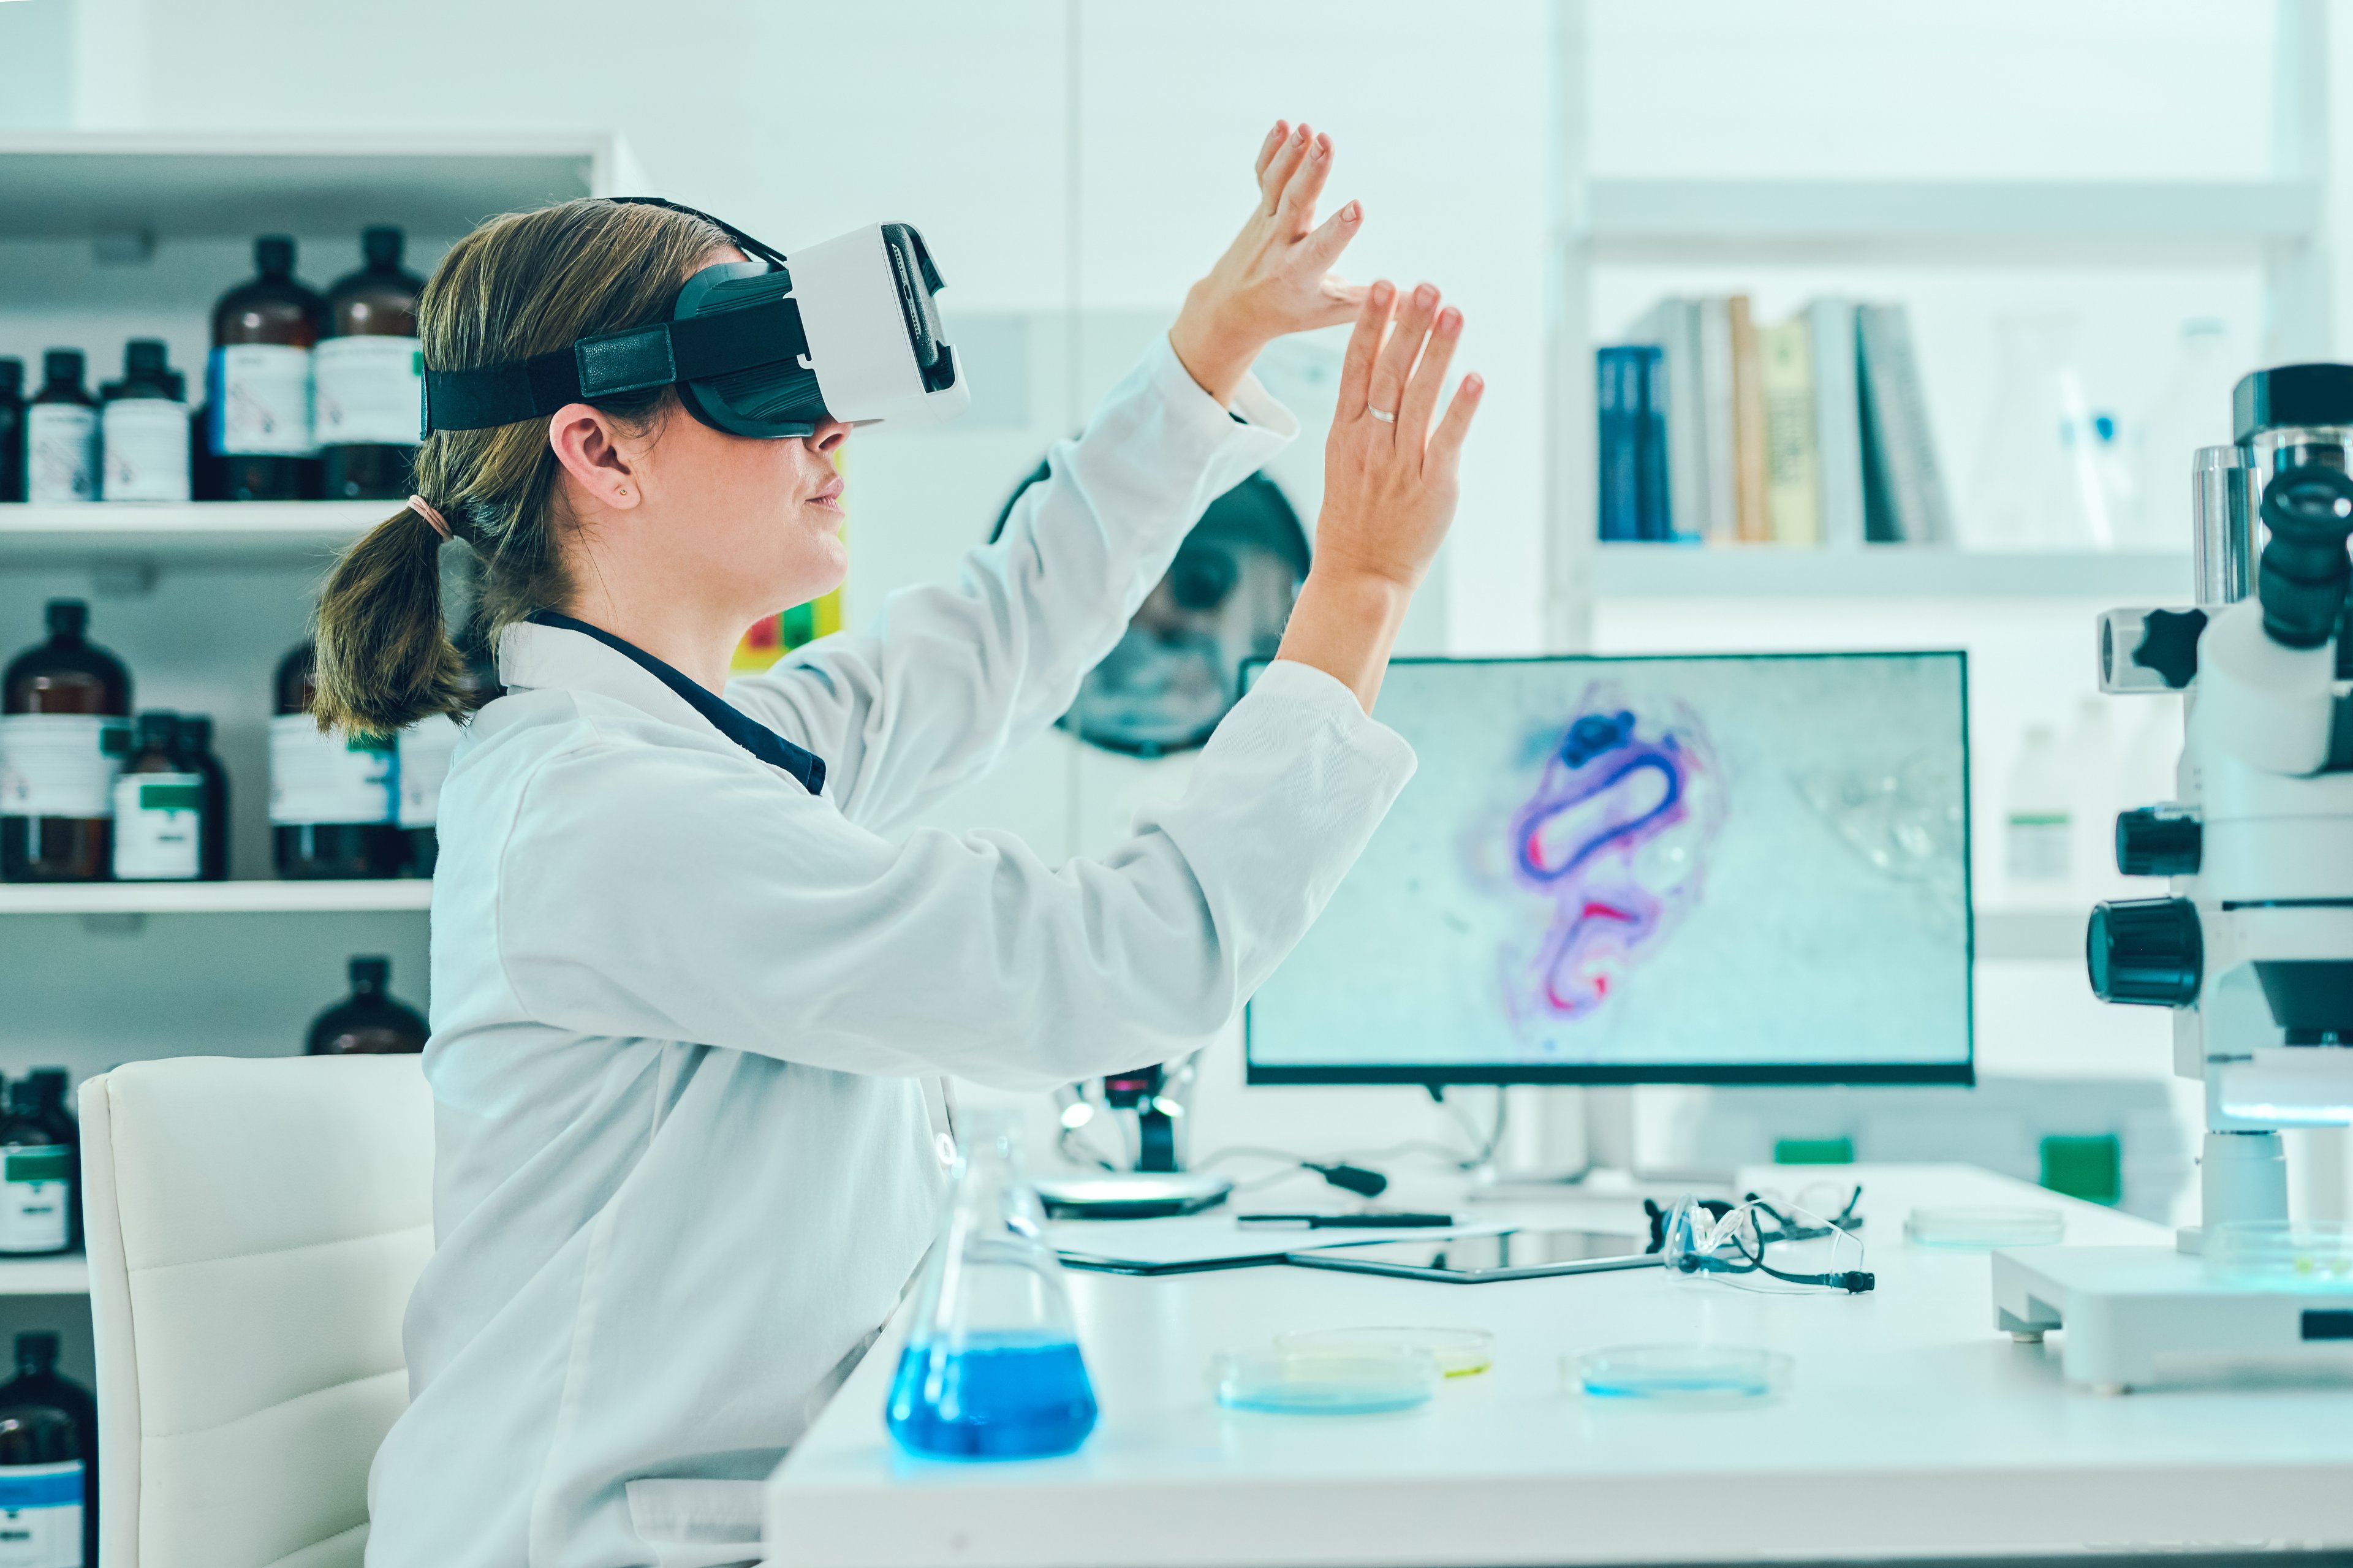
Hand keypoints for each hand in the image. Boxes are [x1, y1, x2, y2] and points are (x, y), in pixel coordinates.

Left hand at [1168, 120, 1366, 404]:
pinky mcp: (1262, 206)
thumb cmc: (1292, 309)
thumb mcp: (1332, 311)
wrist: (1233, 307)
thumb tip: (1425, 301)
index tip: (1357, 208)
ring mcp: (1267, 222)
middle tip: (1325, 143)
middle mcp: (1280, 244)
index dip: (1340, 229)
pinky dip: (1271, 151)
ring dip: (1291, 154)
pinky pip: (1263, 176)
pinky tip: (1284, 125)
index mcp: (1301, 273)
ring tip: (1307, 128)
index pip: (1323, 248)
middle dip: (1312, 173)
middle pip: (1296, 203)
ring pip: (1277, 185)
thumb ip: (1374, 301)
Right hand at [1274, 281, 1482, 711]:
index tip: (1382, 286)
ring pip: (1420, 396)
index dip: (1370, 325)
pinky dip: (1461, 408)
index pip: (1356, 367)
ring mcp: (1401, 464)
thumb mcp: (1345, 462)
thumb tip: (1389, 373)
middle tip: (1423, 286)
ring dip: (1438, 351)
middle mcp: (1371, 443)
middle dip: (1407, 325)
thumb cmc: (1354, 520)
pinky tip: (1475, 377)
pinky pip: (1448, 439)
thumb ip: (1365, 419)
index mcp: (1344, 434)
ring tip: (1452, 311)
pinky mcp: (1433, 485)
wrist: (1359, 575)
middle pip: (1389, 372)